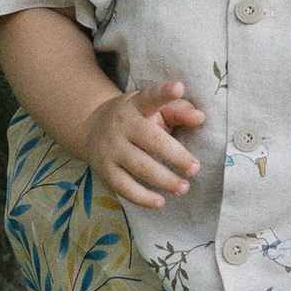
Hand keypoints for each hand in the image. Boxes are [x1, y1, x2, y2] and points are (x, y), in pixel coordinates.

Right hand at [83, 76, 203, 209]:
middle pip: (151, 140)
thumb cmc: (135, 120)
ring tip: (184, 187)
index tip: (178, 88)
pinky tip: (160, 202)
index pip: (151, 97)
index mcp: (137, 105)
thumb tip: (200, 118)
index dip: (164, 93)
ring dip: (164, 180)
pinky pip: (124, 187)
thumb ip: (179, 111)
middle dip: (176, 156)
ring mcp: (112, 148)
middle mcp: (122, 125)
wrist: (90, 126)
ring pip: (140, 166)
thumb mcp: (154, 109)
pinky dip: (142, 197)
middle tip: (195, 168)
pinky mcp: (104, 169)